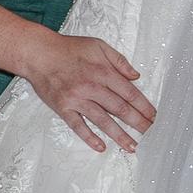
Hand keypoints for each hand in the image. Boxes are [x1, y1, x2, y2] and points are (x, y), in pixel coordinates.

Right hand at [24, 28, 153, 153]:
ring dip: (119, 135)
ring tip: (132, 146)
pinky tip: (101, 147)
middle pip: (119, 109)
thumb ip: (119, 61)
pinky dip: (89, 137)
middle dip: (138, 123)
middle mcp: (91, 87)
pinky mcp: (63, 108)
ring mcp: (76, 99)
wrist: (38, 53)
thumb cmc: (68, 48)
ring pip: (102, 120)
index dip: (144, 106)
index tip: (154, 116)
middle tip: (151, 134)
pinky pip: (78, 126)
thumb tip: (136, 75)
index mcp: (102, 71)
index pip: (129, 92)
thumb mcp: (98, 45)